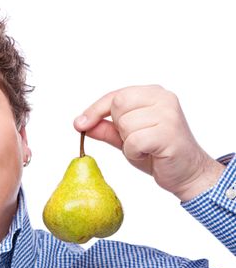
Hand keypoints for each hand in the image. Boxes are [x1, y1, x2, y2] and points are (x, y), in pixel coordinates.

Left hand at [74, 85, 224, 201]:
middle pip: (118, 105)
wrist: (188, 173)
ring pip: (124, 125)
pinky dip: (135, 153)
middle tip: (135, 139)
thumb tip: (81, 123)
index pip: (114, 96)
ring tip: (146, 148)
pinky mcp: (169, 133)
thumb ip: (106, 129)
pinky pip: (134, 141)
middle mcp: (163, 98)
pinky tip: (150, 154)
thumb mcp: (125, 138)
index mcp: (153, 93)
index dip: (94, 110)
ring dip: (128, 143)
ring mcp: (168, 114)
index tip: (79, 124)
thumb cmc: (158, 153)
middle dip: (118, 128)